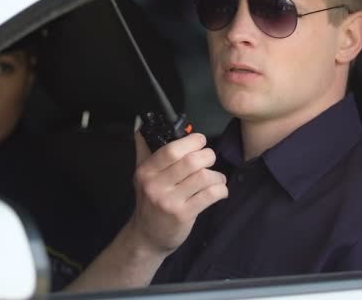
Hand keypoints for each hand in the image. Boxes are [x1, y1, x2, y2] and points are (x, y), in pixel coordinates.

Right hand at [127, 131, 227, 256]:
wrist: (147, 237)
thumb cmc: (149, 202)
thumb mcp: (142, 176)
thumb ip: (144, 150)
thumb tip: (140, 124)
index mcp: (147, 171)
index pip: (171, 150)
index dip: (192, 141)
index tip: (200, 141)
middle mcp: (156, 185)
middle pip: (191, 161)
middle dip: (208, 156)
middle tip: (209, 159)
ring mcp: (170, 201)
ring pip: (203, 177)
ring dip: (217, 175)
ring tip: (216, 178)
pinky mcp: (183, 215)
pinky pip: (210, 195)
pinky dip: (220, 190)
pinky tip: (219, 191)